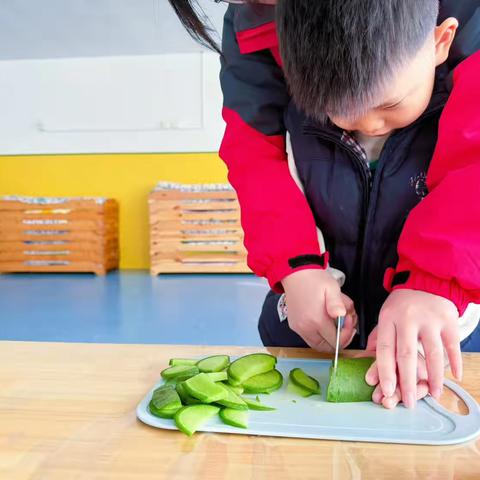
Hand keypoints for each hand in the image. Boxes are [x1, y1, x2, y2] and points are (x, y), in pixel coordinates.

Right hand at [282, 269, 356, 351]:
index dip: (347, 334)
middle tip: (346, 326)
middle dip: (340, 340)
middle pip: (327, 347)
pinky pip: (309, 339)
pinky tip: (325, 322)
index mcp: (316, 320)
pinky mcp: (294, 325)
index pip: (336, 341)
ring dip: (329, 340)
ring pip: (317, 345)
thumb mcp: (331, 287)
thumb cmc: (315, 279)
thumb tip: (341, 315)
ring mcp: (298, 328)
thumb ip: (337, 303)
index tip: (349, 320)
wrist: (295, 273)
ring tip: (336, 324)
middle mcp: (305, 327)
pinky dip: (320, 336)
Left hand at [375, 289, 461, 408]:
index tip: (387, 392)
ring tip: (433, 394)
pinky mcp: (448, 320)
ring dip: (434, 377)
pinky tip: (455, 377)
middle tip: (409, 402)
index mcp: (388, 319)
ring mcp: (429, 319)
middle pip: (406, 355)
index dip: (385, 372)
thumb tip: (370, 369)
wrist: (426, 281)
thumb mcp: (385, 317)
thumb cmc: (402, 305)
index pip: (385, 350)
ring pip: (432, 353)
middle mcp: (407, 320)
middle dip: (407, 382)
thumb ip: (379, 341)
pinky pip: (452, 345)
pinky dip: (454, 362)